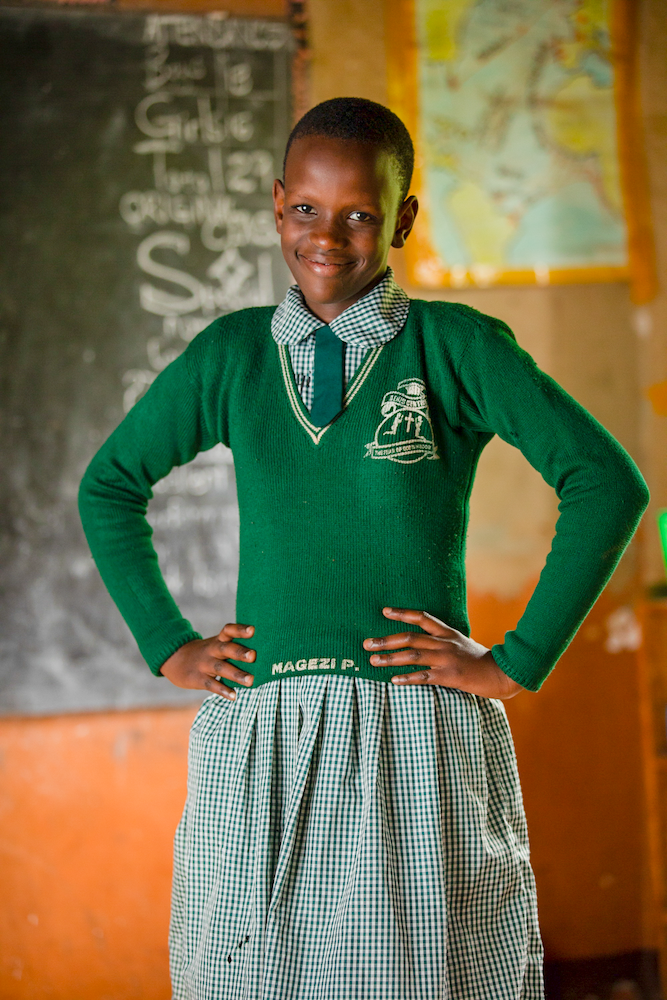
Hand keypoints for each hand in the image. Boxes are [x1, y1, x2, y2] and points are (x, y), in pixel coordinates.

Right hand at [160, 623, 255, 700]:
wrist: (176, 660)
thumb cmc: (207, 653)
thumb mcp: (216, 645)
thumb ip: (235, 646)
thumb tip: (264, 651)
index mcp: (218, 640)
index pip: (228, 630)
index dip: (240, 630)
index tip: (253, 630)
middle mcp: (212, 650)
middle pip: (226, 649)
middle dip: (240, 652)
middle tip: (254, 656)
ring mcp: (204, 664)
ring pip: (221, 668)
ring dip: (236, 674)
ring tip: (251, 681)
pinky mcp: (198, 678)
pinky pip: (211, 684)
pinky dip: (223, 690)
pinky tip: (234, 696)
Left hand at [363, 608, 523, 699]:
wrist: (501, 673)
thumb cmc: (479, 660)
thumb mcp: (461, 643)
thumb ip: (443, 640)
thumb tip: (423, 640)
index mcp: (447, 632)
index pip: (422, 618)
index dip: (402, 613)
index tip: (384, 611)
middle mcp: (444, 643)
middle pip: (410, 637)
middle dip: (385, 640)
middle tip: (366, 644)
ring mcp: (446, 659)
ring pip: (412, 656)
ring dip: (390, 658)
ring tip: (373, 662)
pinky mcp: (449, 676)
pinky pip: (423, 677)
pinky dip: (407, 678)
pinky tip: (393, 680)